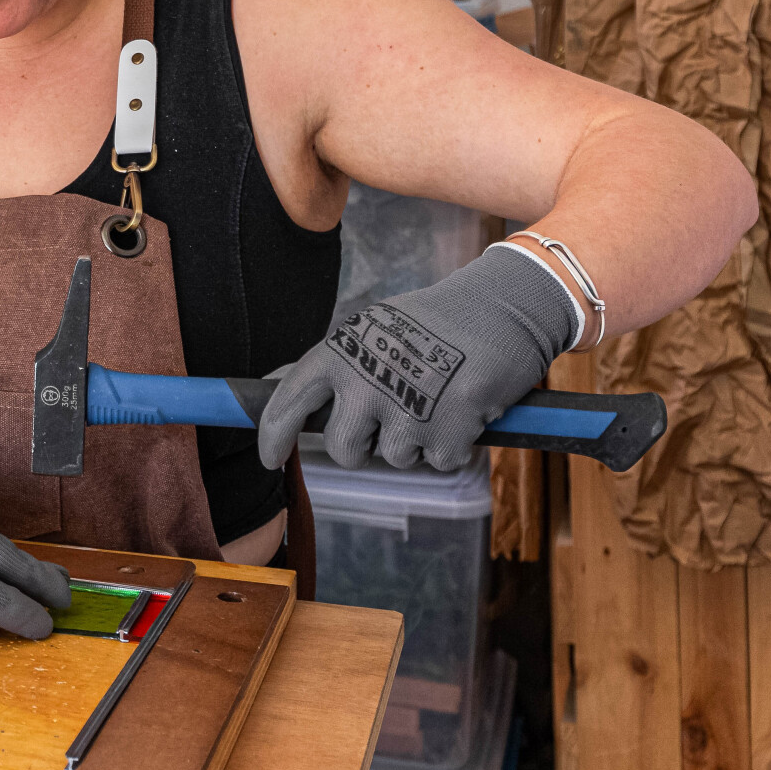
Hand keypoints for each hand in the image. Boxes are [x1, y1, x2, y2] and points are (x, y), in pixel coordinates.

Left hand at [258, 245, 575, 473]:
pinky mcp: (448, 430)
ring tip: (435, 400)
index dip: (273, 437)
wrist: (500, 307)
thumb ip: (333, 364)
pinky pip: (439, 462)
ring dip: (416, 442)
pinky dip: (453, 445)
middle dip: (365, 447)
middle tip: (390, 419)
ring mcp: (406, 407)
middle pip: (344, 450)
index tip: (269, 459)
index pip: (288, 401)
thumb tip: (278, 384)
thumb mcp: (372, 330)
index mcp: (340, 351)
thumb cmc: (434, 321)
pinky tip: (462, 409)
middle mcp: (365, 380)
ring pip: (395, 458)